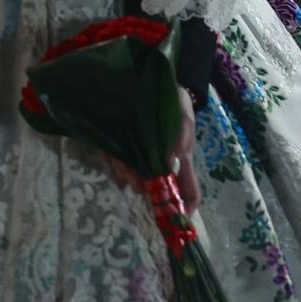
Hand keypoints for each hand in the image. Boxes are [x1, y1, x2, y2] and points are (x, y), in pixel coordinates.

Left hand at [104, 85, 200, 211]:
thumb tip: (171, 164)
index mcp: (180, 161)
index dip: (186, 209)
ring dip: (126, 175)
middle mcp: (161, 164)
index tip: (177, 219)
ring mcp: (143, 156)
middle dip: (145, 190)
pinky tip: (111, 156)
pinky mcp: (124, 146)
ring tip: (120, 164)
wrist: (154, 82)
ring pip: (134, 178)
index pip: (189, 191)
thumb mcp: (183, 116)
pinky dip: (113, 163)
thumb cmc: (175, 103)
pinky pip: (118, 162)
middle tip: (134, 182)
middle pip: (155, 189)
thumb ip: (181, 138)